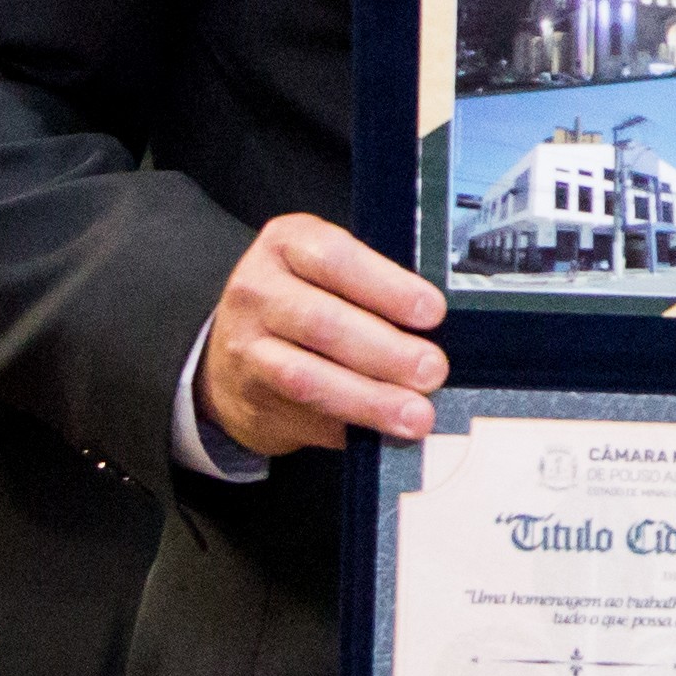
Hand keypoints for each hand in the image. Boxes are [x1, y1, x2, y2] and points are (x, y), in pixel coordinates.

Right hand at [199, 213, 448, 457]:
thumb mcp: (331, 276)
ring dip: (369, 398)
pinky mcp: (249, 395)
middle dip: (386, 351)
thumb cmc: (306, 304)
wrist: (235, 356)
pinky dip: (348, 424)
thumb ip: (374, 292)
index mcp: (288, 243)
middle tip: (432, 370)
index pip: (336, 258)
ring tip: (415, 414)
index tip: (433, 312)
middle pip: (322, 321)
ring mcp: (246, 346)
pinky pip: (302, 413)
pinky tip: (381, 432)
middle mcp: (258, 289)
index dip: (387, 286)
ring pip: (306, 376)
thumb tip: (439, 332)